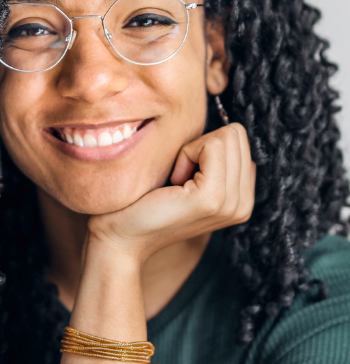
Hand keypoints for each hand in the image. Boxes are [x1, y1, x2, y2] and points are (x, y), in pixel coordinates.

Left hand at [88, 123, 254, 264]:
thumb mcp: (186, 179)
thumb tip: (221, 126)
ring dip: (192, 151)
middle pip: (236, 136)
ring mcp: (231, 203)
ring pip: (227, 137)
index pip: (240, 142)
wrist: (120, 238)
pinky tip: (172, 181)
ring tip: (175, 182)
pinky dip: (186, 154)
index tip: (181, 175)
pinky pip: (212, 145)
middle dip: (201, 146)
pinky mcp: (212, 197)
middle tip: (177, 177)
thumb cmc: (142, 203)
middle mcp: (243, 204)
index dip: (204, 148)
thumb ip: (211, 161)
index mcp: (241, 199)